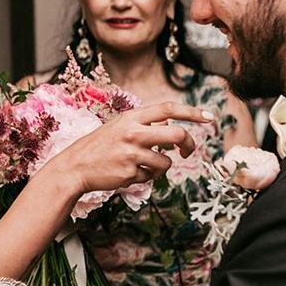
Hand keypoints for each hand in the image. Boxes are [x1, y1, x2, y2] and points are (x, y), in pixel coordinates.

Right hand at [48, 102, 210, 195]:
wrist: (75, 166)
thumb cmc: (100, 146)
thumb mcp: (121, 126)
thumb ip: (145, 126)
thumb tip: (172, 131)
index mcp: (132, 117)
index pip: (168, 109)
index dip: (191, 112)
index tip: (209, 117)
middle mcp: (133, 132)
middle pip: (176, 135)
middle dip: (188, 144)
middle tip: (188, 152)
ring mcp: (132, 153)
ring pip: (166, 162)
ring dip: (160, 167)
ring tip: (141, 165)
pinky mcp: (130, 172)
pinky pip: (150, 176)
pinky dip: (144, 176)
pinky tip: (127, 172)